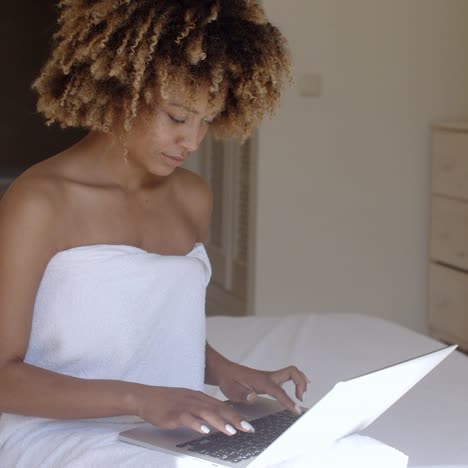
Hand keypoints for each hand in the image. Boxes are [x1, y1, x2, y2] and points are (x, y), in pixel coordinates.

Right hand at [135, 386, 255, 435]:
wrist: (147, 397)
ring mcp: (186, 405)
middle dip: (235, 419)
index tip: (248, 425)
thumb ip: (202, 408)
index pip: (222, 406)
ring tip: (231, 431)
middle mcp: (196, 399)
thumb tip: (217, 418)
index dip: (236, 415)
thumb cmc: (167, 401)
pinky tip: (205, 431)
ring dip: (220, 422)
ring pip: (206, 413)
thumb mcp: (188, 401)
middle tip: (248, 429)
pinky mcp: (175, 413)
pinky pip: (188, 418)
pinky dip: (198, 424)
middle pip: (218, 408)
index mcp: (200, 397)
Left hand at [217, 362, 309, 414]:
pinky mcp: (269, 379)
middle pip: (292, 372)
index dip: (289, 402)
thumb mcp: (231, 390)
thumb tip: (253, 397)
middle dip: (301, 384)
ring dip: (301, 381)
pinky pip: (288, 376)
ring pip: (292, 373)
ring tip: (302, 395)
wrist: (224, 371)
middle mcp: (268, 376)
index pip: (279, 391)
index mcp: (261, 381)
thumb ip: (242, 395)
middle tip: (301, 398)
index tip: (296, 411)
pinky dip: (296, 380)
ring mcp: (270, 377)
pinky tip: (298, 389)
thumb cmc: (229, 381)